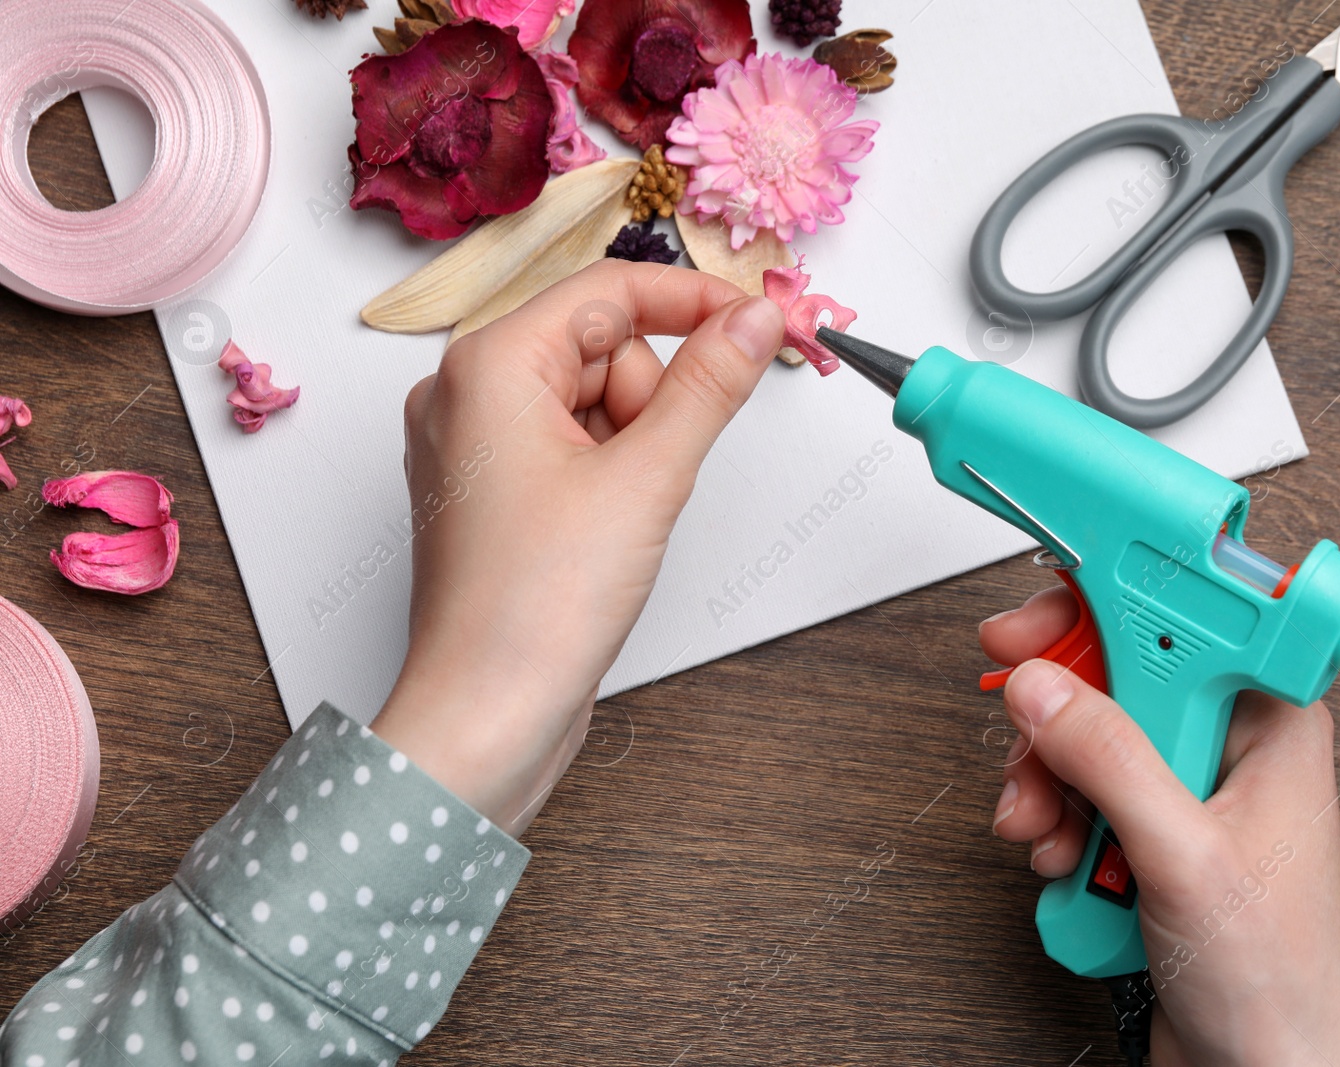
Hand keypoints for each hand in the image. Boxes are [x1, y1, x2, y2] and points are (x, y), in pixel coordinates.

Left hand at [371, 260, 785, 834]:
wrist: (487, 715)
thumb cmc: (536, 605)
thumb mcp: (647, 477)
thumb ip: (711, 384)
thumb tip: (755, 318)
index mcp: (488, 365)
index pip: (611, 289)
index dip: (696, 301)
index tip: (761, 322)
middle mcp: (467, 394)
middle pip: (603, 344)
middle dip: (652, 398)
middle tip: (653, 472)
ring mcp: (476, 447)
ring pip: (593, 399)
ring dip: (633, 443)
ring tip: (623, 515)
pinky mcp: (494, 495)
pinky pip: (573, 446)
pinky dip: (610, 472)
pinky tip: (608, 529)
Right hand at [981, 587, 1339, 1066]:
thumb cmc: (1276, 979)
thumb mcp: (1186, 859)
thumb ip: (1111, 762)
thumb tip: (1044, 689)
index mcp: (1268, 719)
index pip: (1175, 620)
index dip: (1094, 611)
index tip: (1028, 628)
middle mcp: (1227, 742)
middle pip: (1112, 677)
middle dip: (1057, 727)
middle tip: (1028, 752)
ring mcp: (1186, 788)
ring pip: (1084, 738)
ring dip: (1048, 787)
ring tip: (1050, 835)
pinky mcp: (1151, 830)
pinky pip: (1079, 792)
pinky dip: (1055, 822)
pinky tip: (1063, 861)